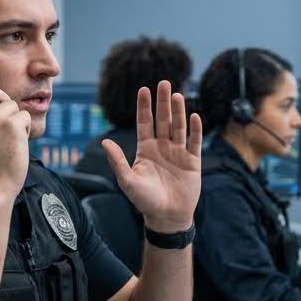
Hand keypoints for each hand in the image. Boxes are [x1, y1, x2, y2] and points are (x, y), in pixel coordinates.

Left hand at [104, 80, 202, 233]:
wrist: (167, 217)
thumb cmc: (145, 201)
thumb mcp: (128, 181)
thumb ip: (117, 161)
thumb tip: (105, 141)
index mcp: (146, 150)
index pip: (145, 123)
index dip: (145, 106)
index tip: (144, 89)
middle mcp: (162, 148)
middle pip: (163, 120)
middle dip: (163, 102)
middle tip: (164, 83)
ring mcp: (178, 153)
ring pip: (179, 127)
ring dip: (179, 112)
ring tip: (178, 95)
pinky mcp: (192, 162)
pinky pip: (194, 142)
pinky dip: (195, 130)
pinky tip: (194, 116)